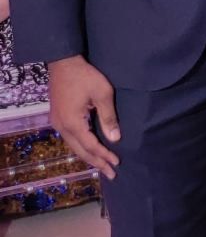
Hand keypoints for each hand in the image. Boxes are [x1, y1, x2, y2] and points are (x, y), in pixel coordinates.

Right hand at [48, 55, 119, 178]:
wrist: (63, 62)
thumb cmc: (86, 76)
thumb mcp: (103, 95)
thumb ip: (109, 118)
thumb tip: (115, 139)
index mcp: (73, 123)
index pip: (91, 145)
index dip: (104, 156)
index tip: (117, 164)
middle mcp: (62, 126)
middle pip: (80, 150)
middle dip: (96, 162)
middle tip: (111, 174)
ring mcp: (58, 122)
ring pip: (73, 146)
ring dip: (88, 156)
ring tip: (102, 166)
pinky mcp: (58, 117)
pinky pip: (70, 138)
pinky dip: (81, 147)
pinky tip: (89, 150)